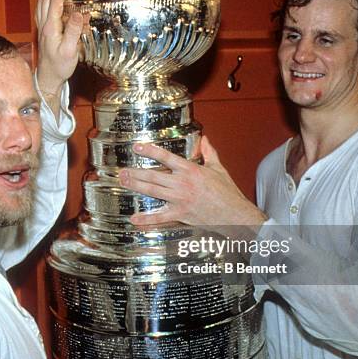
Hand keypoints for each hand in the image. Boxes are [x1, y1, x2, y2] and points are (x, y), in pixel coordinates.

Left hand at [35, 0, 87, 115]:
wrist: (48, 78)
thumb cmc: (60, 67)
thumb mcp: (70, 51)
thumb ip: (74, 31)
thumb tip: (78, 13)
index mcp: (51, 28)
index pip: (56, 1)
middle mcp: (44, 25)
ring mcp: (43, 27)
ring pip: (42, 2)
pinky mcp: (44, 31)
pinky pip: (42, 9)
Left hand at [118, 136, 267, 227]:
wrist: (234, 214)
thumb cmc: (227, 192)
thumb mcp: (218, 169)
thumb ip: (209, 153)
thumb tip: (205, 140)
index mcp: (191, 170)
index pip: (166, 157)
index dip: (150, 151)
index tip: (137, 147)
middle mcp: (183, 183)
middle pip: (154, 175)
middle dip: (136, 172)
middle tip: (122, 171)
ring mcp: (180, 199)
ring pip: (153, 191)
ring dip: (136, 186)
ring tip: (124, 182)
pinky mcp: (181, 214)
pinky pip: (160, 217)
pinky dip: (146, 219)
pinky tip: (134, 219)